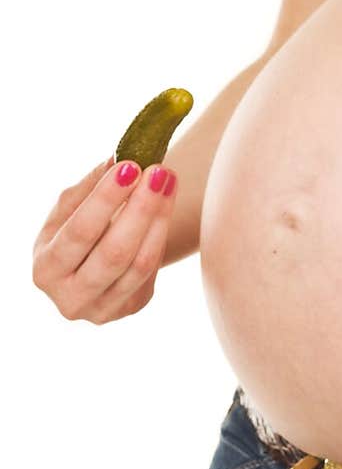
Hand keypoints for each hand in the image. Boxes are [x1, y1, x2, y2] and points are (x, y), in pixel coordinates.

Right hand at [32, 156, 178, 323]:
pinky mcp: (132, 307)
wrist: (89, 266)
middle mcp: (71, 298)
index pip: (79, 231)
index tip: (130, 166)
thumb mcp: (70, 210)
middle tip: (159, 172)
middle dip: (140, 208)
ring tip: (168, 181)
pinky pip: (151, 269)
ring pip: (140, 263)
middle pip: (114, 253)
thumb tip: (117, 159)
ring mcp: (104, 309)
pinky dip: (161, 233)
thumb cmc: (74, 231)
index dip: (105, 199)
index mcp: (46, 269)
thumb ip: (90, 187)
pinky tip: (165, 204)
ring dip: (159, 218)